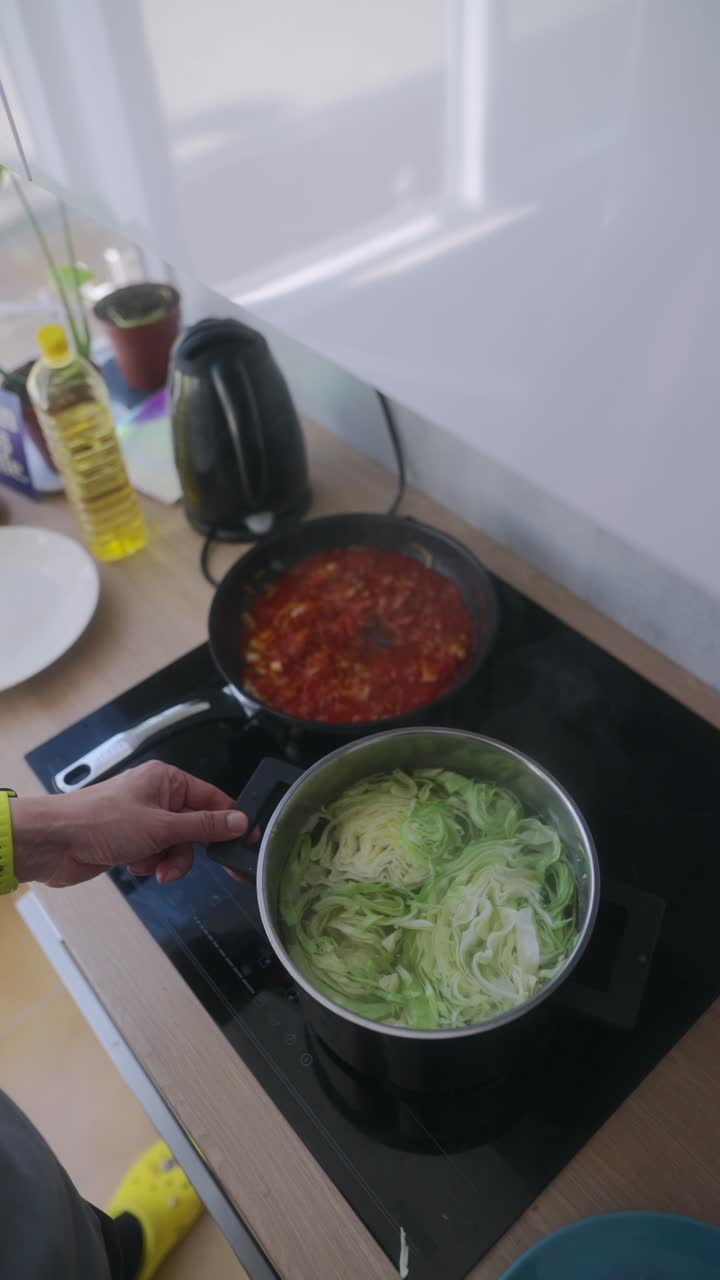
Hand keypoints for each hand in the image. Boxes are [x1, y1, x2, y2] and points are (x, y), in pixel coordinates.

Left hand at [11, 761, 247, 887]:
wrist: (54, 843)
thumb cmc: (102, 822)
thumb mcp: (162, 827)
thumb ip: (203, 826)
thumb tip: (239, 821)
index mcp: (167, 780)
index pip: (212, 798)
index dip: (229, 821)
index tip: (245, 843)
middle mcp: (157, 796)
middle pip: (195, 826)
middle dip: (189, 850)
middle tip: (197, 866)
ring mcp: (143, 819)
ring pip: (175, 845)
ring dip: (167, 860)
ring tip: (151, 867)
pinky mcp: (129, 840)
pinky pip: (155, 854)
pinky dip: (148, 863)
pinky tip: (133, 864)